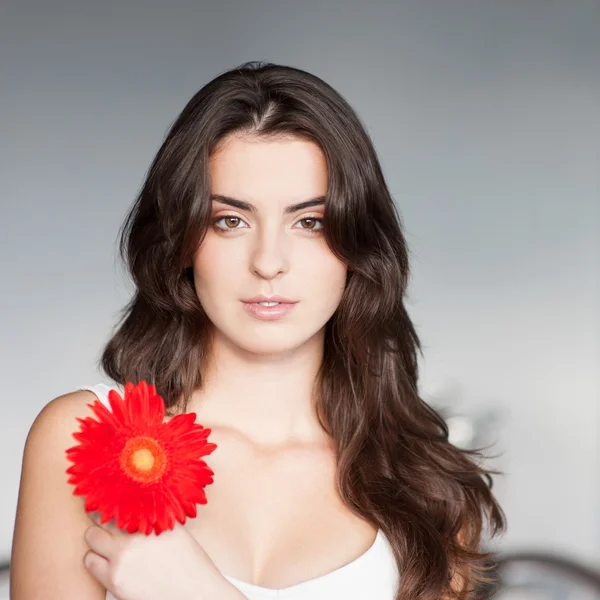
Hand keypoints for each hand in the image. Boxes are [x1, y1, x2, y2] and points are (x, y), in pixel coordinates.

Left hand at [83, 513, 229, 599]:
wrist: (194, 593)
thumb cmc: (190, 564)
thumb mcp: (175, 532)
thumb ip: (155, 520)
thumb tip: (137, 512)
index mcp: (152, 517)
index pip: (120, 500)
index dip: (110, 501)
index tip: (105, 501)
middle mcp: (135, 532)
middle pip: (100, 515)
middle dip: (99, 520)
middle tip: (102, 524)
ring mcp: (121, 555)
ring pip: (91, 538)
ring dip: (95, 541)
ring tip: (105, 547)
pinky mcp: (113, 578)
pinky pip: (90, 562)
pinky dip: (95, 561)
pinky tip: (106, 563)